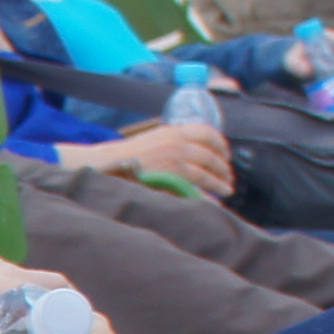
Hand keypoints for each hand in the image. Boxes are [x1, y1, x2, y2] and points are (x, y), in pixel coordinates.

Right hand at [64, 117, 232, 195]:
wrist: (105, 165)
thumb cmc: (126, 157)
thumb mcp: (153, 140)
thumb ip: (174, 143)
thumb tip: (195, 154)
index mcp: (173, 131)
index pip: (207, 132)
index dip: (221, 144)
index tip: (226, 154)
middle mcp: (176, 143)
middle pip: (210, 154)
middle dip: (223, 167)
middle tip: (228, 177)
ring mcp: (173, 160)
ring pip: (205, 172)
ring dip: (219, 182)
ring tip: (226, 190)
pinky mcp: (169, 178)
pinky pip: (195, 187)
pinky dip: (206, 195)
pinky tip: (212, 202)